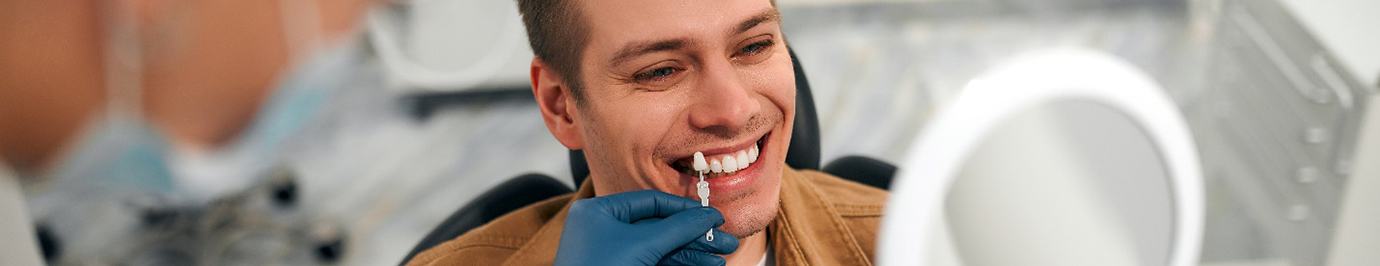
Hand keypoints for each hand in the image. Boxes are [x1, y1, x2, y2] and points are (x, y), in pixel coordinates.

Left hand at [555, 190, 738, 265]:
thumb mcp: (642, 245)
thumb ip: (677, 228)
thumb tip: (708, 215)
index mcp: (599, 212)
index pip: (650, 202)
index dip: (684, 209)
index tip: (712, 217)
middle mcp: (604, 231)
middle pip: (659, 228)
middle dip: (693, 237)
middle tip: (724, 242)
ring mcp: (613, 255)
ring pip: (660, 250)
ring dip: (691, 254)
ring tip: (720, 260)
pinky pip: (655, 264)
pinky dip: (678, 265)